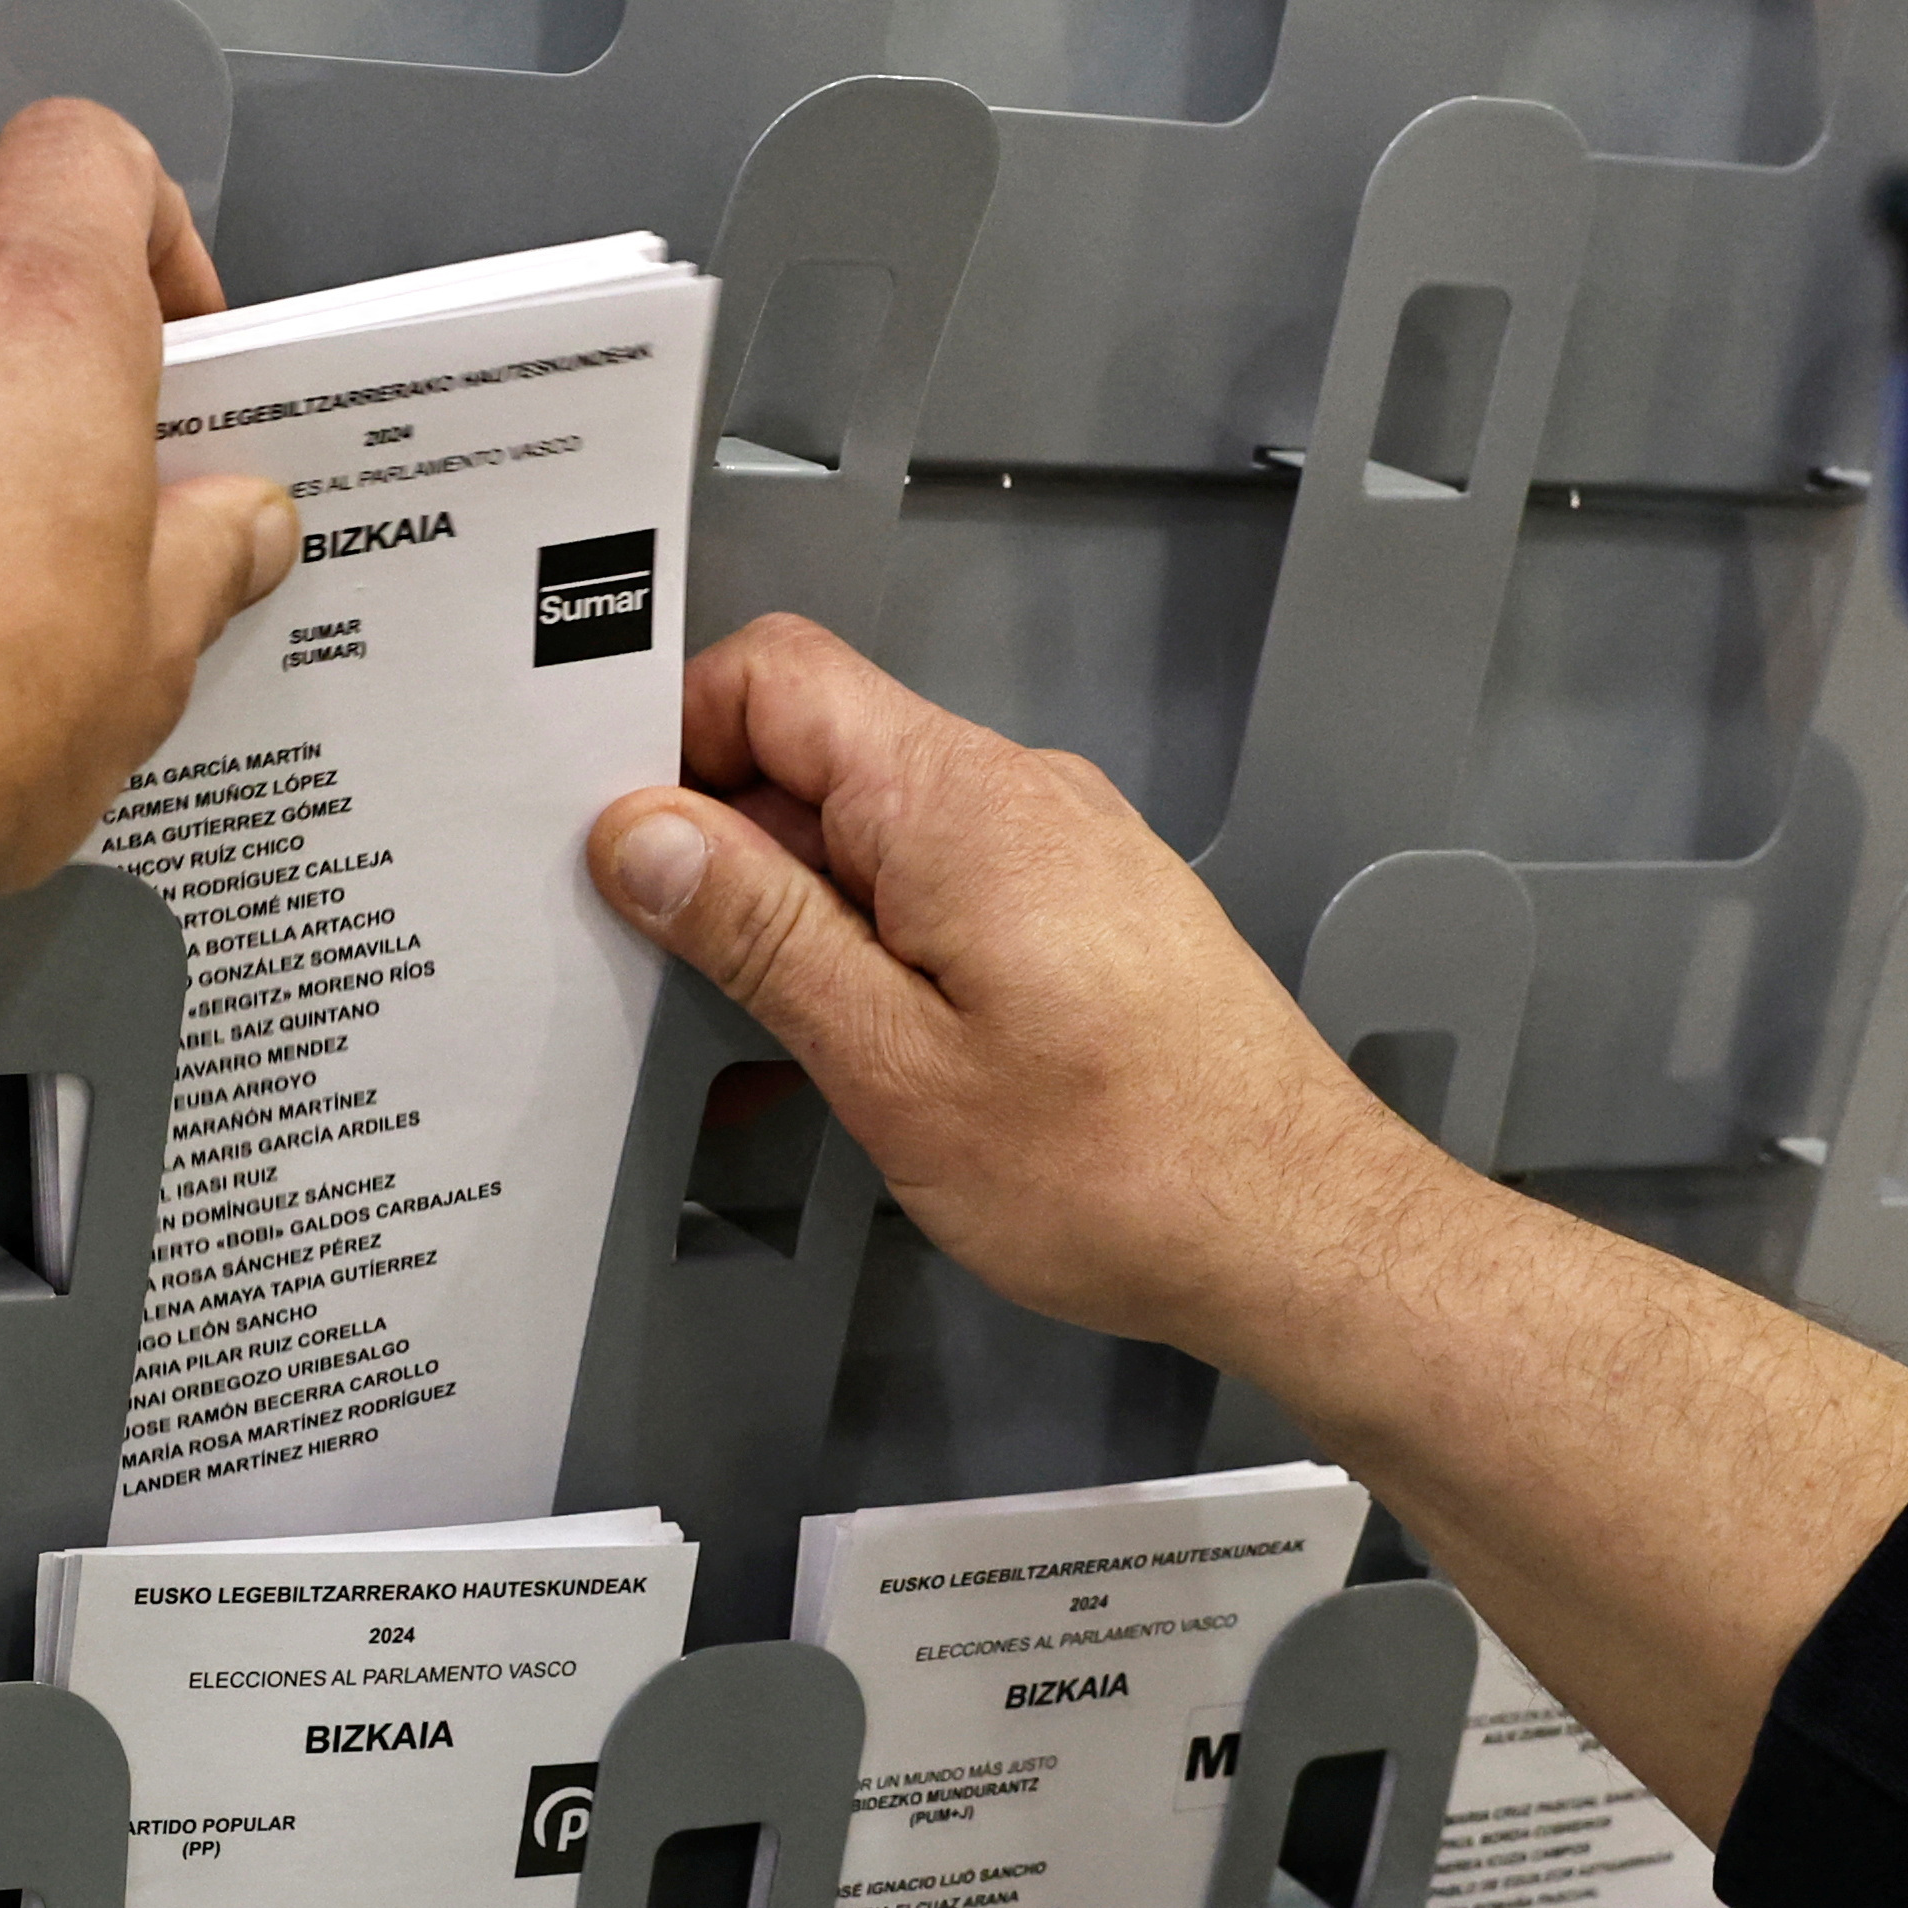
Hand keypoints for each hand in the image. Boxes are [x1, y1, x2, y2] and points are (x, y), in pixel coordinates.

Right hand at [582, 616, 1443, 1367]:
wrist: (1304, 1233)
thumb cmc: (1135, 1170)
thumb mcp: (894, 1066)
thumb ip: (759, 934)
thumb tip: (645, 835)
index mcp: (957, 803)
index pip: (771, 674)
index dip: (668, 733)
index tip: (604, 828)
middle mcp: (1017, 795)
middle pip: (814, 750)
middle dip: (714, 840)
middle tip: (646, 948)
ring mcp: (1058, 848)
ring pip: (870, 827)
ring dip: (789, 908)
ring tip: (749, 1026)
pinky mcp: (1082, 908)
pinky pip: (936, 882)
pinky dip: (868, 943)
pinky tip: (848, 1042)